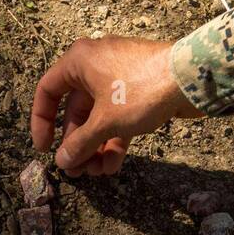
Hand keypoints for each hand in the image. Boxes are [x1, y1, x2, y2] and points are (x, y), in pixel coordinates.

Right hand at [30, 35, 201, 176]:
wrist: (192, 78)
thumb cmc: (141, 90)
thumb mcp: (105, 121)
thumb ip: (80, 143)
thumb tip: (62, 161)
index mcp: (79, 62)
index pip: (48, 91)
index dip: (41, 122)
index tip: (44, 148)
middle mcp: (95, 66)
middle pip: (75, 111)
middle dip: (77, 144)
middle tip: (77, 171)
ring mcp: (118, 79)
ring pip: (98, 117)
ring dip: (96, 146)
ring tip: (98, 172)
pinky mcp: (138, 91)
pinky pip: (118, 118)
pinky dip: (114, 140)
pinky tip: (113, 165)